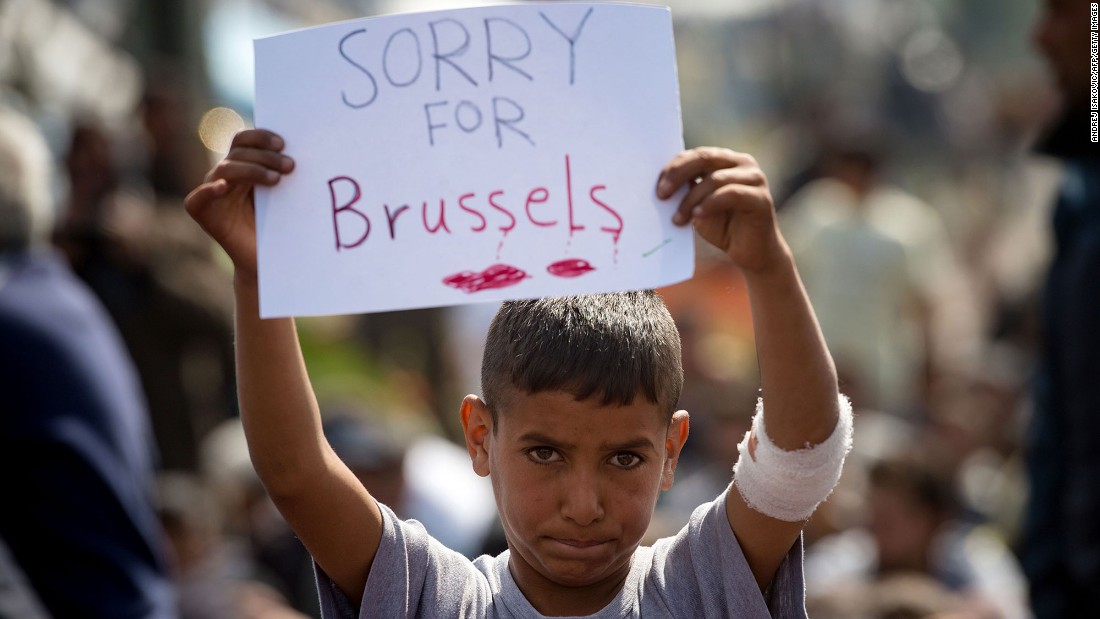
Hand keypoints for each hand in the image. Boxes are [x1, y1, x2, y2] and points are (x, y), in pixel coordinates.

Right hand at [184, 129, 293, 278]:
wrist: (267, 260)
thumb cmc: (279, 226)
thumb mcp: (284, 195)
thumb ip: (283, 173)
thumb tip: (302, 152)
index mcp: (243, 165)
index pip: (244, 140)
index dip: (261, 137)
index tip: (284, 144)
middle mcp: (225, 175)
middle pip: (238, 152)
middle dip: (265, 156)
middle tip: (290, 166)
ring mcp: (212, 192)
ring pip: (226, 169)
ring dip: (252, 169)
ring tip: (276, 179)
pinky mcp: (202, 212)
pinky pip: (198, 198)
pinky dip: (210, 190)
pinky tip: (223, 187)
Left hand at [656, 147, 785, 274]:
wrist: (751, 254)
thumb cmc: (723, 228)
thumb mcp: (698, 206)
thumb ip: (687, 191)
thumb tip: (661, 185)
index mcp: (726, 160)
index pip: (695, 155)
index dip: (673, 167)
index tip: (656, 187)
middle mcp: (743, 164)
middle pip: (704, 158)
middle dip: (678, 175)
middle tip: (661, 195)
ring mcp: (755, 179)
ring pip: (715, 179)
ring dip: (691, 199)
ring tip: (677, 219)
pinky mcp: (761, 198)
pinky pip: (731, 194)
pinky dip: (709, 204)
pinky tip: (697, 216)